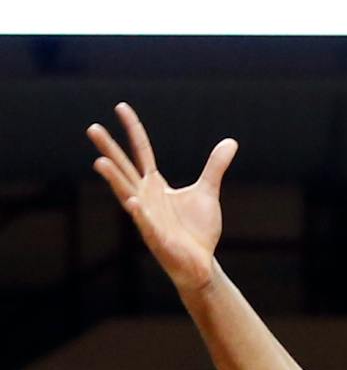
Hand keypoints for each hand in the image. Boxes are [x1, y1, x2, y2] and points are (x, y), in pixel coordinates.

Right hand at [87, 103, 236, 294]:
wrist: (200, 262)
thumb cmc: (197, 229)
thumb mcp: (207, 191)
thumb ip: (215, 166)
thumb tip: (230, 142)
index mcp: (154, 184)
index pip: (141, 151)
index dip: (133, 129)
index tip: (121, 107)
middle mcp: (145, 196)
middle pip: (125, 168)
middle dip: (109, 149)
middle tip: (92, 127)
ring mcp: (148, 216)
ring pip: (127, 193)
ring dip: (114, 179)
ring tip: (99, 161)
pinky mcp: (156, 236)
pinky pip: (146, 222)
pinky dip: (140, 212)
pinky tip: (133, 200)